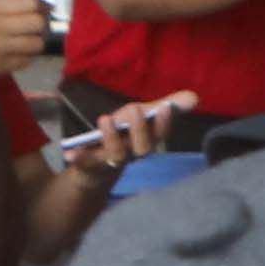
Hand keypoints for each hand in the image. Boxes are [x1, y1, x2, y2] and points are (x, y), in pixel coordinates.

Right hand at [0, 0, 47, 93]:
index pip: (29, 3)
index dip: (40, 5)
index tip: (40, 8)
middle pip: (37, 23)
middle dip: (40, 23)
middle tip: (36, 25)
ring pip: (36, 44)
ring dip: (35, 40)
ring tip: (26, 39)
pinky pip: (25, 61)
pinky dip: (25, 56)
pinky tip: (16, 52)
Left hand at [62, 90, 193, 171]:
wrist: (97, 168)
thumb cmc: (123, 137)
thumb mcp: (141, 117)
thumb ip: (165, 106)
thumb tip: (195, 97)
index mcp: (146, 141)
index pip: (160, 134)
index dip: (163, 123)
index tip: (165, 107)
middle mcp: (133, 154)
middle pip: (143, 149)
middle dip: (140, 130)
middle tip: (136, 109)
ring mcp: (112, 161)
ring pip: (117, 155)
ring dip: (112, 138)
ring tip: (105, 119)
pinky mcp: (91, 165)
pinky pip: (86, 163)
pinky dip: (79, 158)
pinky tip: (69, 152)